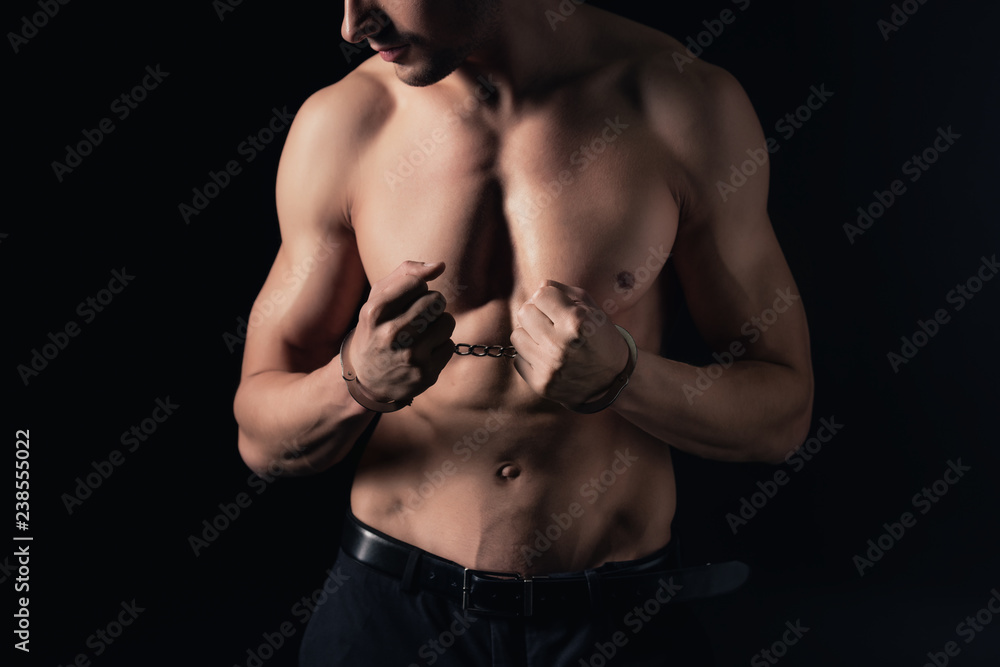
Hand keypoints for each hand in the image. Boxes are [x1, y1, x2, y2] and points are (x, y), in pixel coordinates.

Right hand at [349, 261, 455, 402]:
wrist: (365, 380)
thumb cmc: (376, 329)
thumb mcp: (377, 299)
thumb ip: (405, 274)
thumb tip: (440, 265)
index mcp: (375, 312)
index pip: (416, 283)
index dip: (416, 289)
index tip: (406, 300)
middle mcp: (392, 334)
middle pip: (436, 300)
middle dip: (431, 304)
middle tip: (418, 316)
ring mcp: (410, 356)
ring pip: (447, 321)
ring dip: (438, 325)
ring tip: (421, 334)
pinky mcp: (426, 374)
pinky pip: (450, 345)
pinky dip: (440, 346)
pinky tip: (424, 352)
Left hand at [511, 280, 628, 407]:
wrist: (613, 380)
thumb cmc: (602, 339)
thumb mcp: (592, 310)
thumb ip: (564, 292)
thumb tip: (538, 286)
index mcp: (576, 322)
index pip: (540, 294)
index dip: (549, 298)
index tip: (558, 306)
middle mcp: (559, 344)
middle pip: (524, 312)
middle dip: (537, 313)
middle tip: (551, 322)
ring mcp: (548, 366)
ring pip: (516, 335)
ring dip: (530, 335)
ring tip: (548, 340)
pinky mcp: (540, 383)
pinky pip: (518, 359)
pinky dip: (530, 356)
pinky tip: (547, 358)